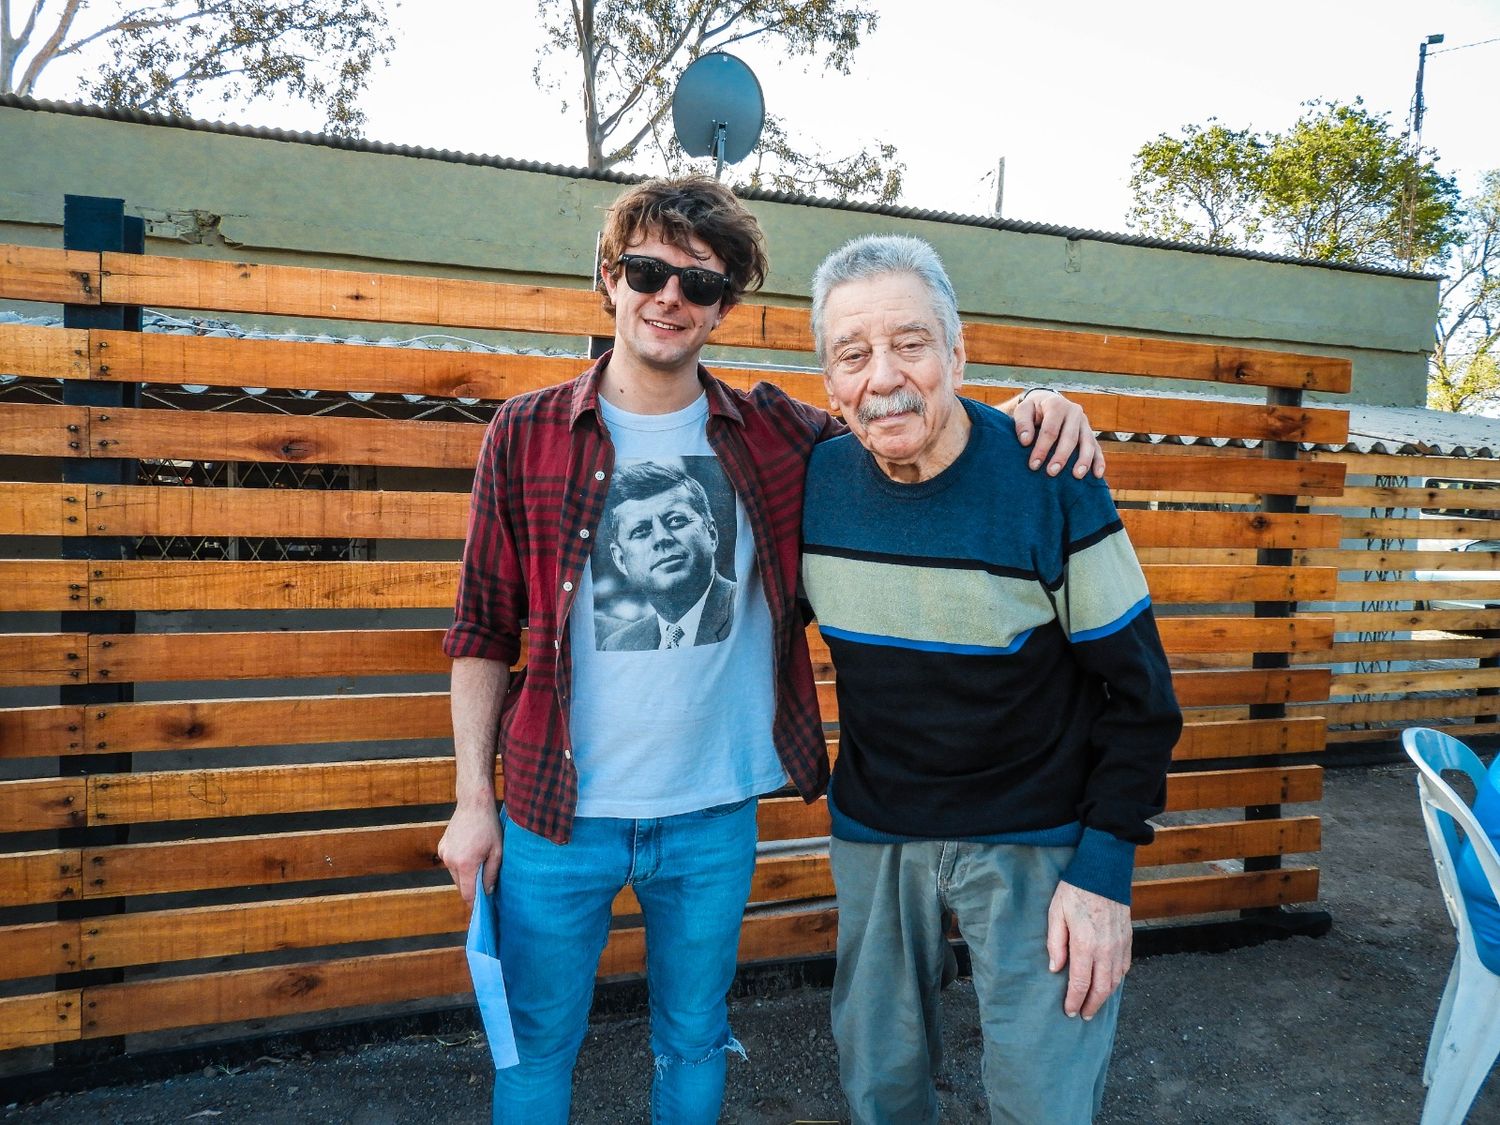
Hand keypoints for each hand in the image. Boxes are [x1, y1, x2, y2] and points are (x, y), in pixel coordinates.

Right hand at [437, 802, 503, 904]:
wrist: (474, 803)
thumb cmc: (489, 827)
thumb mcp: (497, 852)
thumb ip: (491, 875)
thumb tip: (487, 893)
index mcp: (465, 864)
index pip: (467, 893)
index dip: (475, 903)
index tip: (482, 909)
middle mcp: (450, 861)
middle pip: (460, 885)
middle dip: (472, 887)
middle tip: (486, 882)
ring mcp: (444, 854)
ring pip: (455, 875)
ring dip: (466, 875)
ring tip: (479, 862)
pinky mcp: (442, 847)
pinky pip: (451, 863)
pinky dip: (460, 864)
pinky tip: (470, 852)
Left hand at [1012, 390, 1105, 478]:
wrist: (1047, 402)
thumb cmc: (1033, 409)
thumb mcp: (1023, 410)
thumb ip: (1022, 423)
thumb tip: (1025, 441)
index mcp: (1057, 405)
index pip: (1050, 430)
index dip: (1042, 448)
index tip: (1033, 465)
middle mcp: (1074, 412)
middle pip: (1070, 437)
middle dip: (1061, 456)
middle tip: (1051, 473)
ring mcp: (1084, 423)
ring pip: (1087, 442)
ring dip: (1083, 460)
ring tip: (1077, 476)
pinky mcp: (1090, 433)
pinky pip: (1097, 447)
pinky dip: (1099, 461)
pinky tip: (1097, 474)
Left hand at [1046, 882, 1130, 1018]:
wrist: (1103, 872)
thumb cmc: (1075, 891)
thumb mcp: (1055, 914)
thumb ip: (1055, 944)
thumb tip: (1056, 969)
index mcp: (1085, 945)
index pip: (1081, 984)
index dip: (1075, 1001)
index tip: (1069, 1011)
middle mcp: (1106, 950)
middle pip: (1101, 988)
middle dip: (1092, 1006)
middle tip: (1083, 1016)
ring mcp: (1120, 945)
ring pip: (1115, 981)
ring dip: (1105, 996)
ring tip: (1095, 1004)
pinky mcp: (1128, 939)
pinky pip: (1125, 967)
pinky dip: (1117, 980)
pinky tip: (1109, 983)